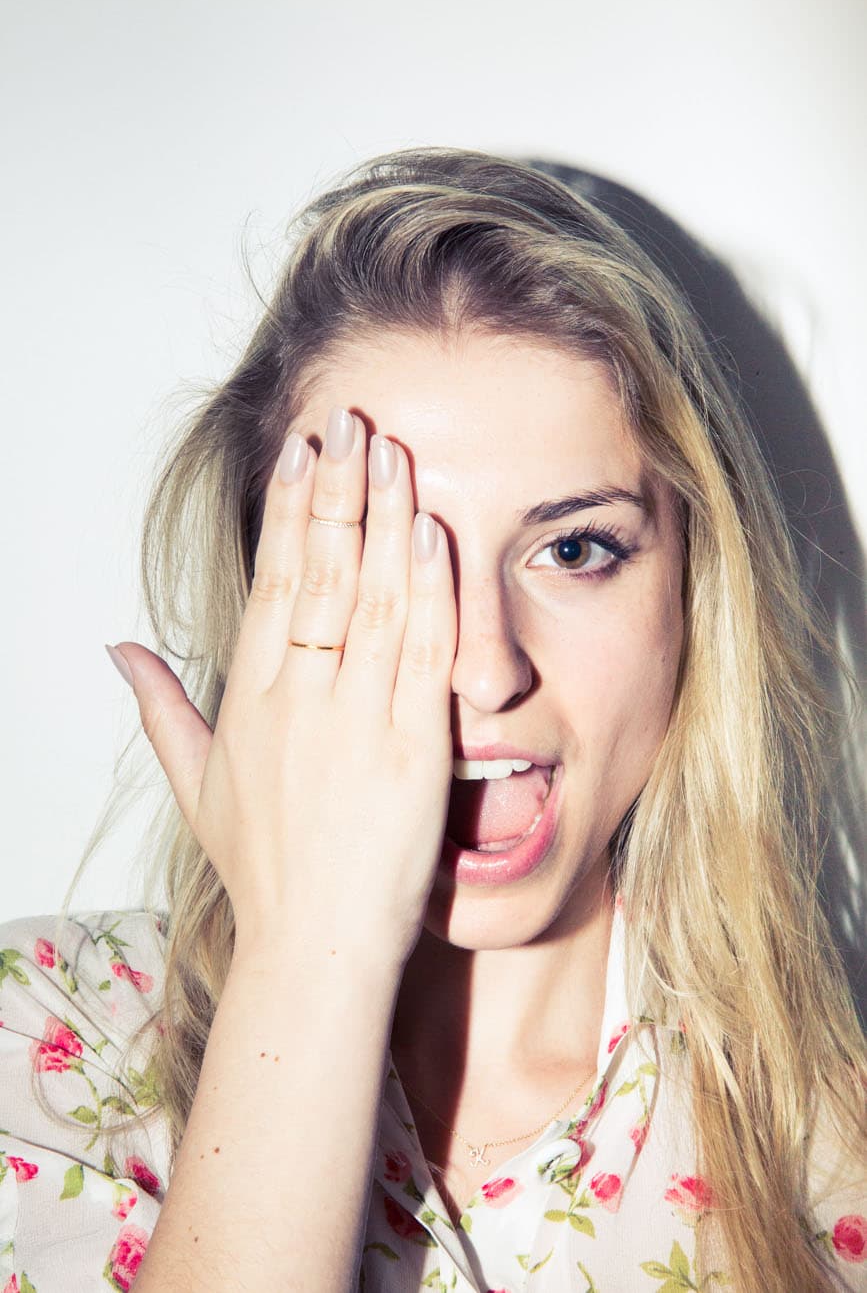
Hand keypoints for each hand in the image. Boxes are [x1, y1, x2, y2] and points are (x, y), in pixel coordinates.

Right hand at [111, 408, 456, 968]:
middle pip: (320, 574)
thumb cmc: (264, 870)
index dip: (289, 513)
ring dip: (384, 521)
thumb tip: (118, 648)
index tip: (302, 454)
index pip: (271, 584)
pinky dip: (428, 592)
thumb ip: (161, 709)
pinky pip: (421, 655)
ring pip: (372, 599)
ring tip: (393, 454)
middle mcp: (301, 699)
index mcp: (251, 701)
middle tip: (351, 424)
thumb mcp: (196, 787)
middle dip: (336, 491)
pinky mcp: (413, 750)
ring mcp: (358, 721)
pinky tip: (431, 535)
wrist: (317, 947)